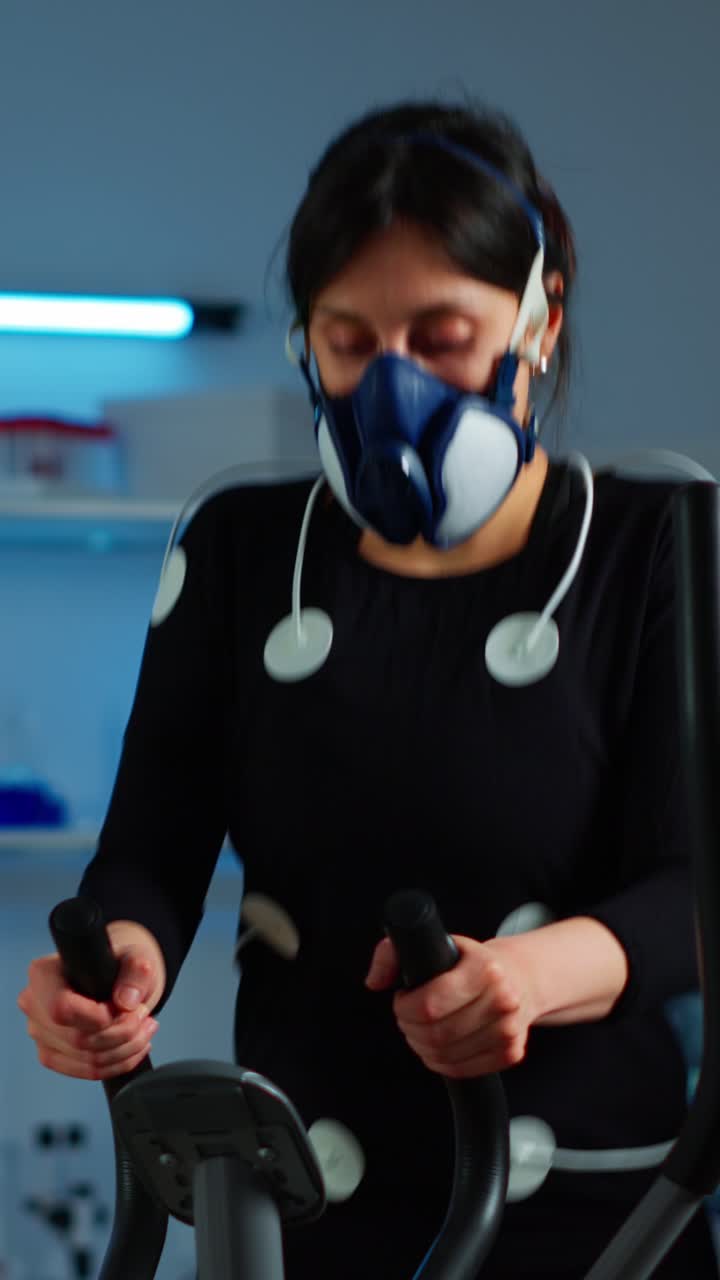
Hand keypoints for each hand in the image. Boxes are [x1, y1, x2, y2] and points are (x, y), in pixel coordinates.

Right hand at [17, 920, 165, 1080]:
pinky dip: (118, 1063)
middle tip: (144, 1016)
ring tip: (145, 1029)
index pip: (62, 1009)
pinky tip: (135, 1046)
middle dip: (122, 1033)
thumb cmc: (120, 966)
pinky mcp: (52, 1055)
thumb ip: (136, 971)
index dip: (98, 1017)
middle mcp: (34, 1004)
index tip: (125, 1006)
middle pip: (77, 1040)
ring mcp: (40, 1033)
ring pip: (86, 1059)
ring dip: (126, 1050)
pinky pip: (86, 1072)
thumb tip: (126, 1001)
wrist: (117, 980)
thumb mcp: (136, 957)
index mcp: (43, 974)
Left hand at [365, 934, 538, 1078]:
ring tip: (423, 1028)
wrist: (520, 976)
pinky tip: (441, 1042)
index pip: (430, 1005)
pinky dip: (441, 1061)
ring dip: (422, 1046)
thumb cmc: (471, 962)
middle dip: (410, 1028)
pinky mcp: (510, 1053)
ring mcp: (509, 1030)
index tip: (403, 999)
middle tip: (409, 1015)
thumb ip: (392, 953)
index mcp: (485, 969)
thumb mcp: (434, 942)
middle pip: (435, 1034)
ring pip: (445, 1056)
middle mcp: (503, 1000)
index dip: (405, 1008)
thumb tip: (374, 981)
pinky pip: (460, 1070)